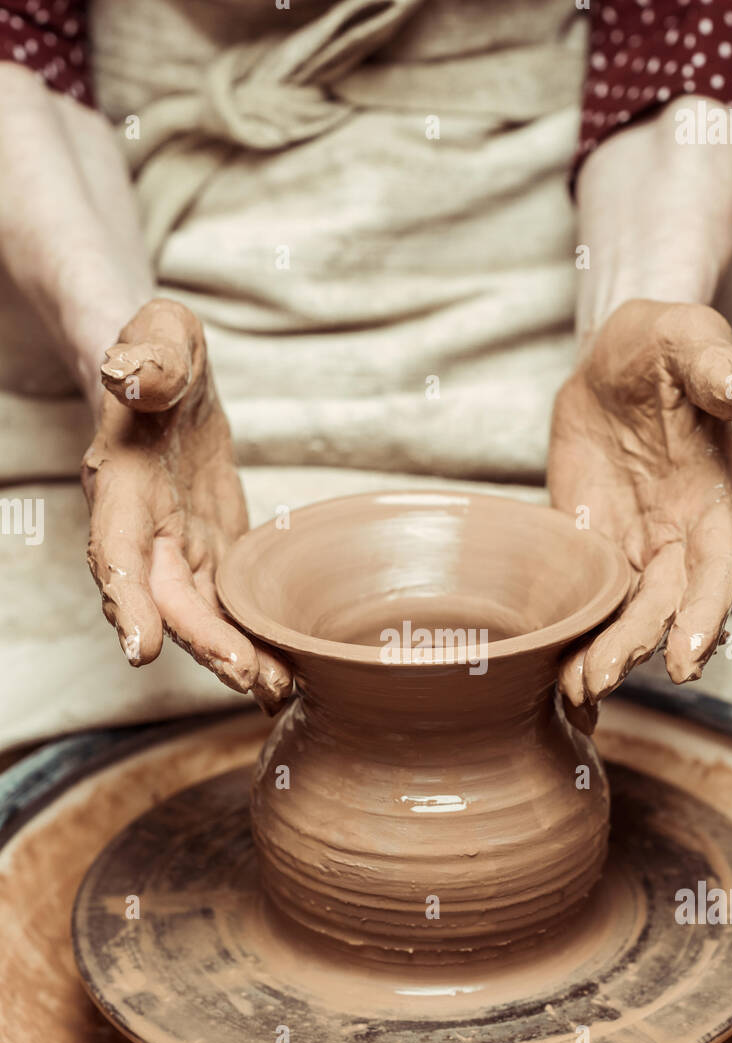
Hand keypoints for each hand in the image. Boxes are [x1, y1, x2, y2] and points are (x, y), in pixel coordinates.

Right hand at [81, 298, 291, 711]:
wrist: (166, 378)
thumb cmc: (158, 352)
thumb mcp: (158, 335)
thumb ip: (150, 356)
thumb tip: (134, 377)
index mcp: (122, 485)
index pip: (117, 549)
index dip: (127, 600)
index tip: (141, 648)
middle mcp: (144, 531)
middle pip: (167, 601)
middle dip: (203, 642)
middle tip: (248, 677)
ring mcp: (179, 549)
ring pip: (202, 617)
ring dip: (234, 657)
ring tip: (278, 691)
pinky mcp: (212, 556)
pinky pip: (230, 608)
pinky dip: (254, 643)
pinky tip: (287, 679)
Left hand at [548, 300, 731, 727]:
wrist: (612, 362)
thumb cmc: (660, 345)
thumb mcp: (685, 340)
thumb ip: (715, 368)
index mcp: (716, 495)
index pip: (720, 566)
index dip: (706, 613)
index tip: (687, 657)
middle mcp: (683, 535)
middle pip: (668, 607)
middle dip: (639, 648)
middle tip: (600, 681)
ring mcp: (639, 549)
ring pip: (629, 617)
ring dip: (605, 657)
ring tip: (576, 695)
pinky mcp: (594, 551)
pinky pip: (590, 605)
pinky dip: (577, 643)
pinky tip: (555, 683)